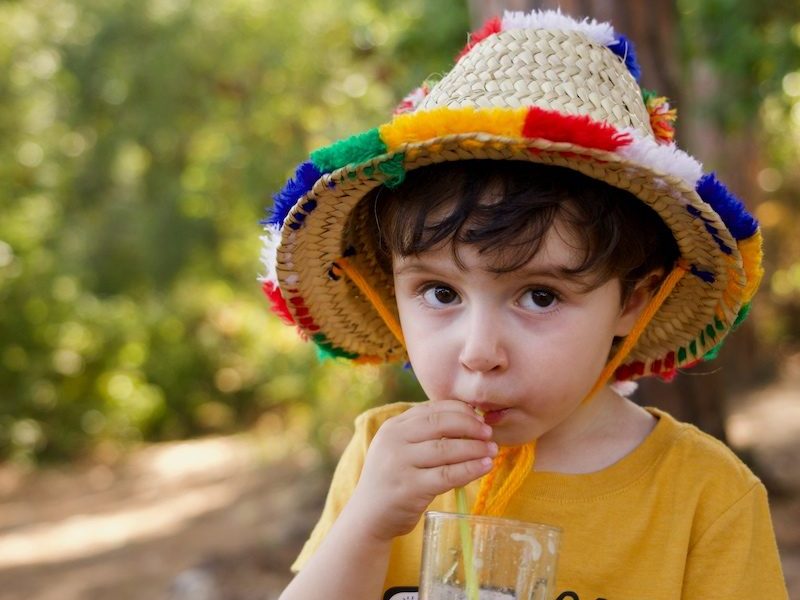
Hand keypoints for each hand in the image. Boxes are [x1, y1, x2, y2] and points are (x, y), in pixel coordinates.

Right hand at [346, 400, 495, 541]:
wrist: (368, 516)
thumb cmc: (393, 479)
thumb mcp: (400, 448)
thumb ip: (423, 433)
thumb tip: (469, 419)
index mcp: (393, 427)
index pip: (431, 409)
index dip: (460, 410)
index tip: (479, 418)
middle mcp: (394, 441)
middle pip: (440, 424)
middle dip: (470, 426)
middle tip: (488, 433)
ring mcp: (400, 464)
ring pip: (446, 449)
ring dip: (474, 448)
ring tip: (492, 450)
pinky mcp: (410, 488)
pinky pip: (448, 475)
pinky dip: (470, 469)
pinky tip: (485, 466)